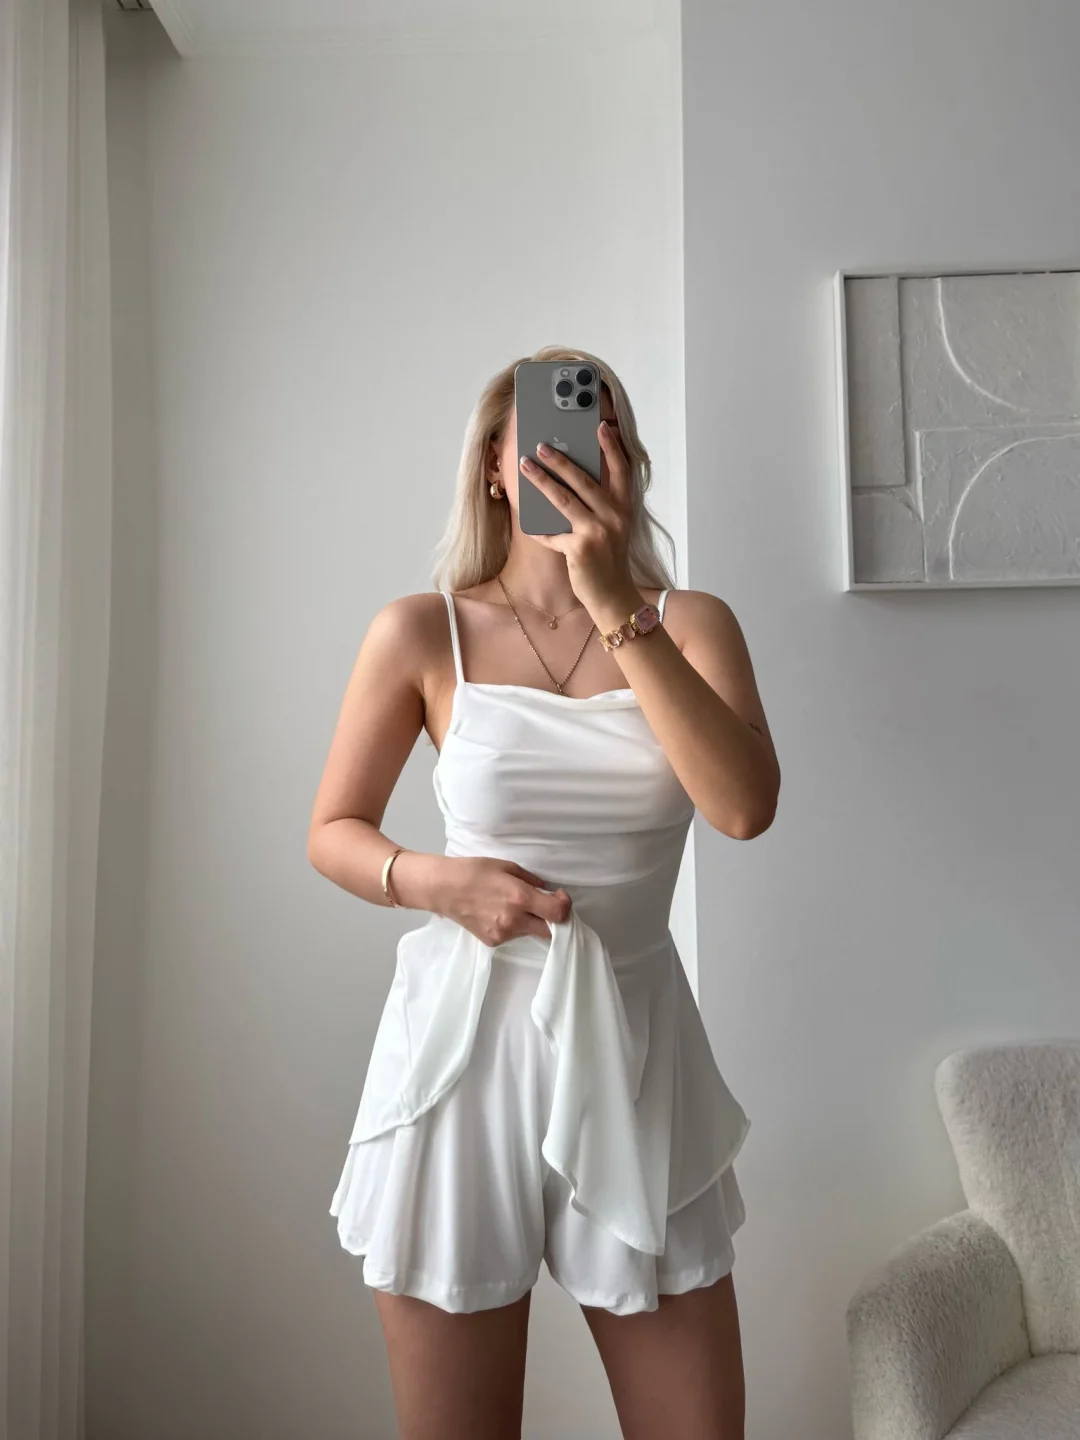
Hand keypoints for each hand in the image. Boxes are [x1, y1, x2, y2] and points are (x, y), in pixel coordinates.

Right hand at [431, 855, 570, 946]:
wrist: (442, 888)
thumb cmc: (473, 871)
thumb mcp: (507, 866)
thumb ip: (530, 880)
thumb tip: (546, 890)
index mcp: (520, 898)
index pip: (558, 914)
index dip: (564, 906)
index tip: (558, 896)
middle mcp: (514, 920)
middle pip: (549, 931)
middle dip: (552, 919)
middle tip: (544, 905)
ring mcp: (503, 934)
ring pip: (530, 932)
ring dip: (530, 921)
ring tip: (512, 905)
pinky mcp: (492, 942)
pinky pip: (513, 936)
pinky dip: (513, 926)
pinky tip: (498, 912)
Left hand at [518, 421, 642, 628]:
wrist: (614, 596)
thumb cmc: (608, 558)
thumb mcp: (613, 527)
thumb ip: (599, 505)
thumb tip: (568, 481)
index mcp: (624, 507)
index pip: (621, 470)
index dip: (611, 447)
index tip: (599, 426)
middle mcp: (614, 517)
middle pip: (584, 480)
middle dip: (560, 460)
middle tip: (541, 445)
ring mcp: (597, 533)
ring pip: (563, 499)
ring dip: (541, 481)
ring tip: (525, 466)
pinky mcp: (580, 549)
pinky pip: (552, 534)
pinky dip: (538, 529)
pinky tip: (527, 522)